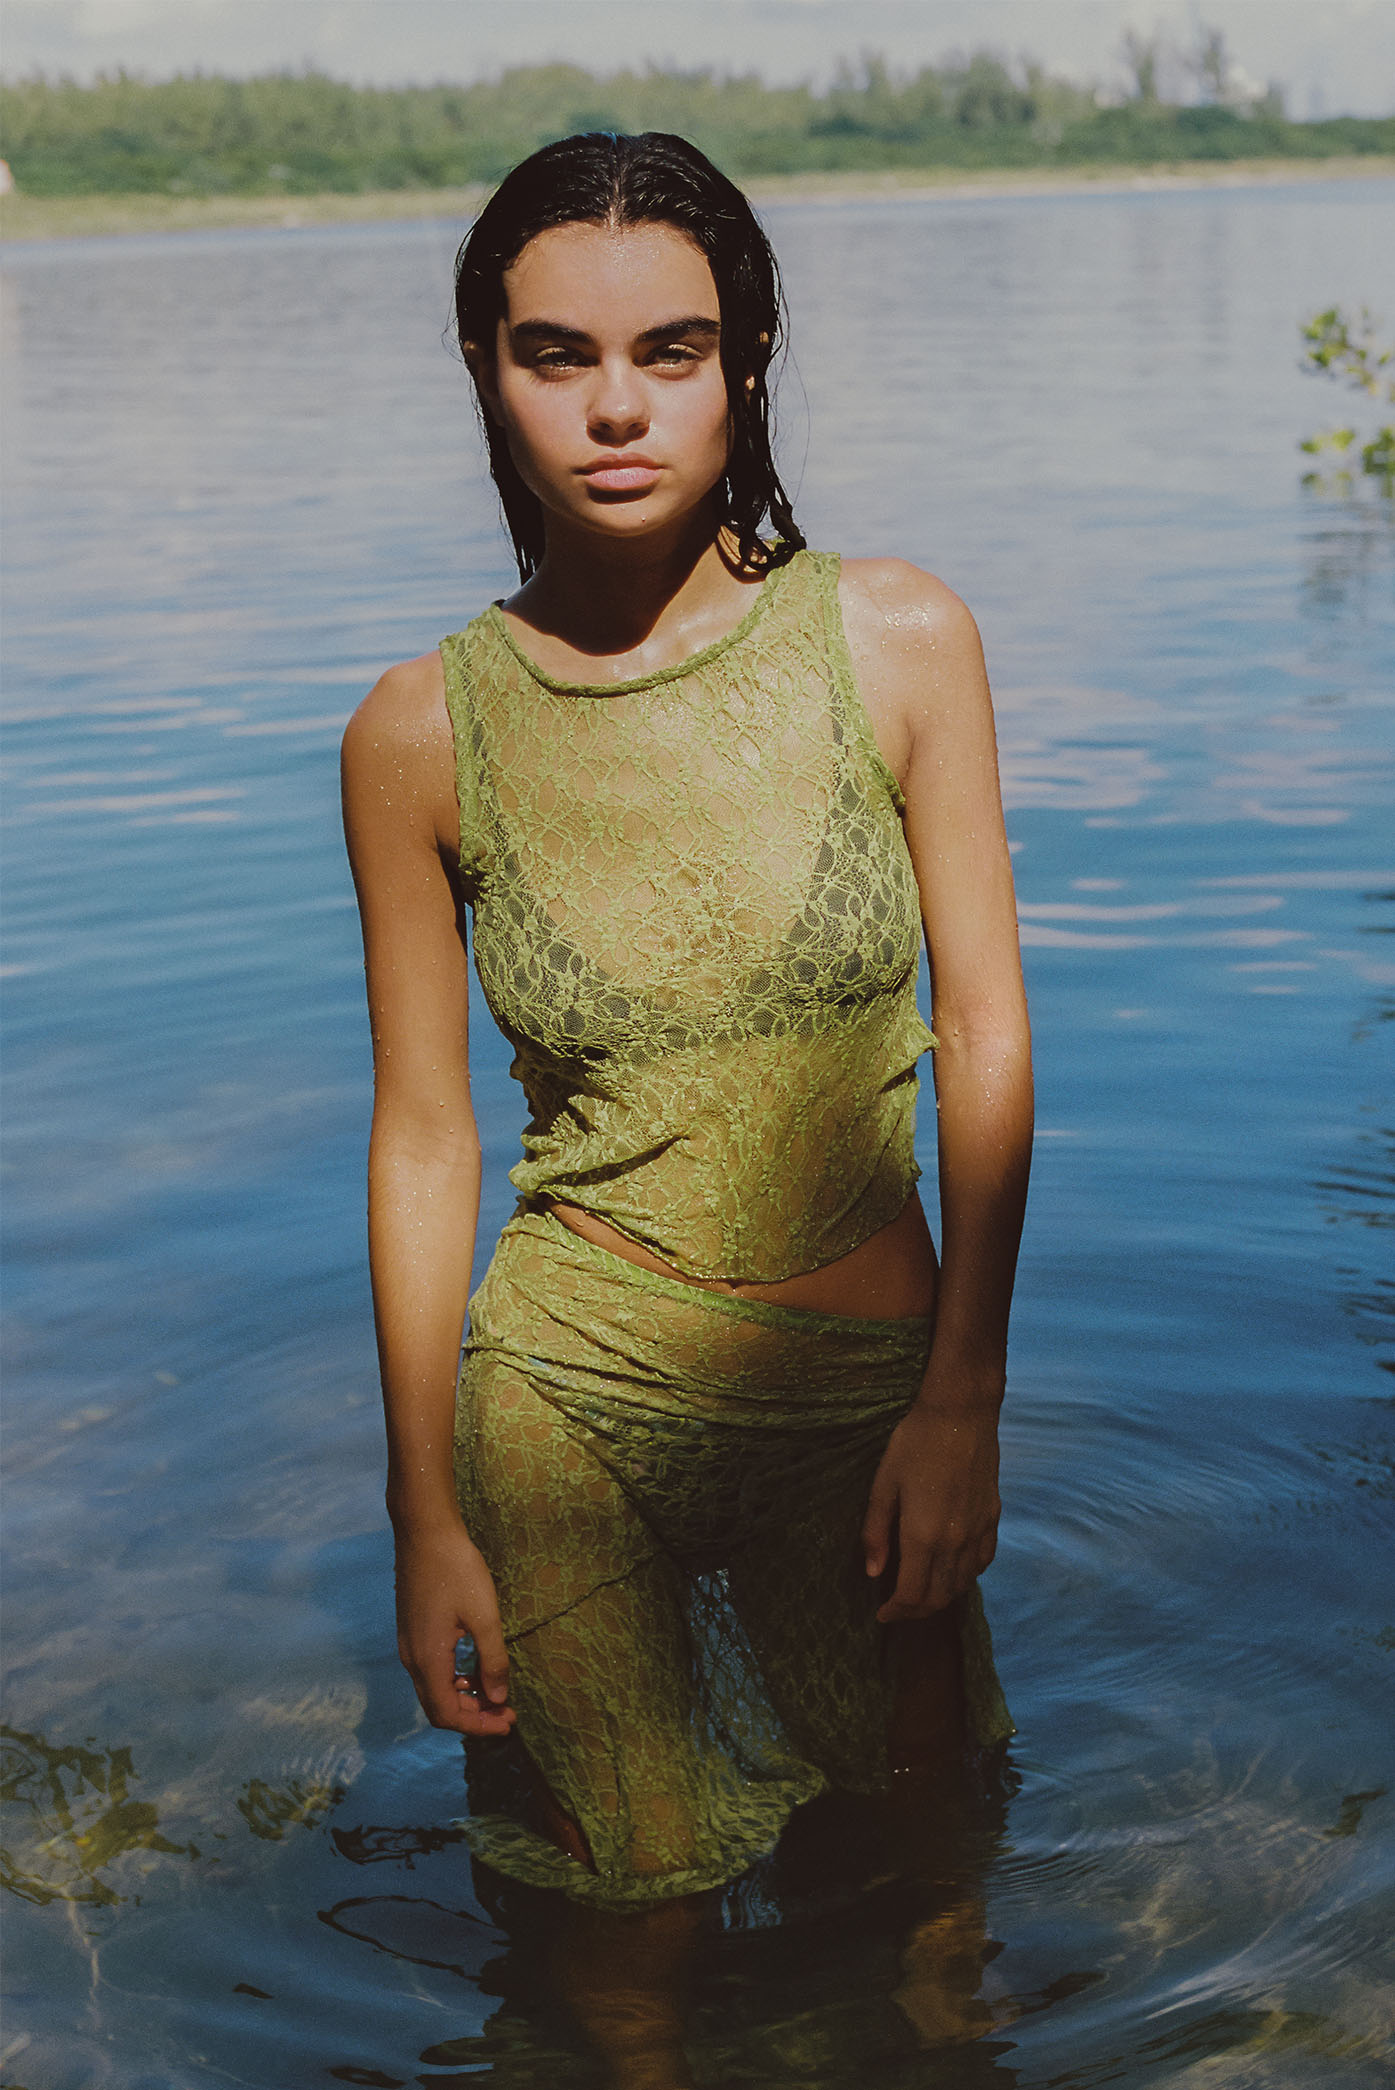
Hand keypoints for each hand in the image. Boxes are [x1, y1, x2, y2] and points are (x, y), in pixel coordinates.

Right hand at [393, 1519, 515, 1736]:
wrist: (425, 1531)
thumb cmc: (457, 1569)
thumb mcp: (484, 1616)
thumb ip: (493, 1660)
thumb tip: (498, 1698)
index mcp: (427, 1660)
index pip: (447, 1715)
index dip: (479, 1726)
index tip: (508, 1721)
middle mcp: (411, 1659)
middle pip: (438, 1708)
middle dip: (473, 1717)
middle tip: (506, 1712)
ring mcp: (408, 1644)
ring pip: (434, 1689)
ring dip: (464, 1698)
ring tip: (495, 1691)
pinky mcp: (411, 1631)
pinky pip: (431, 1670)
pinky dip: (454, 1679)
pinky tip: (475, 1666)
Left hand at [862, 1392, 1000, 1622]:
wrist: (961, 1413)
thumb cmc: (915, 1443)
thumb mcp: (884, 1484)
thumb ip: (877, 1532)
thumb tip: (874, 1573)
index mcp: (924, 1536)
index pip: (913, 1594)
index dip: (896, 1611)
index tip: (882, 1615)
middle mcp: (955, 1543)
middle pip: (940, 1597)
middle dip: (917, 1611)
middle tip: (898, 1608)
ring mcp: (979, 1532)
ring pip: (962, 1584)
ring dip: (941, 1597)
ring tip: (921, 1592)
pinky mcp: (993, 1518)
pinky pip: (982, 1563)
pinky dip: (965, 1577)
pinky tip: (953, 1570)